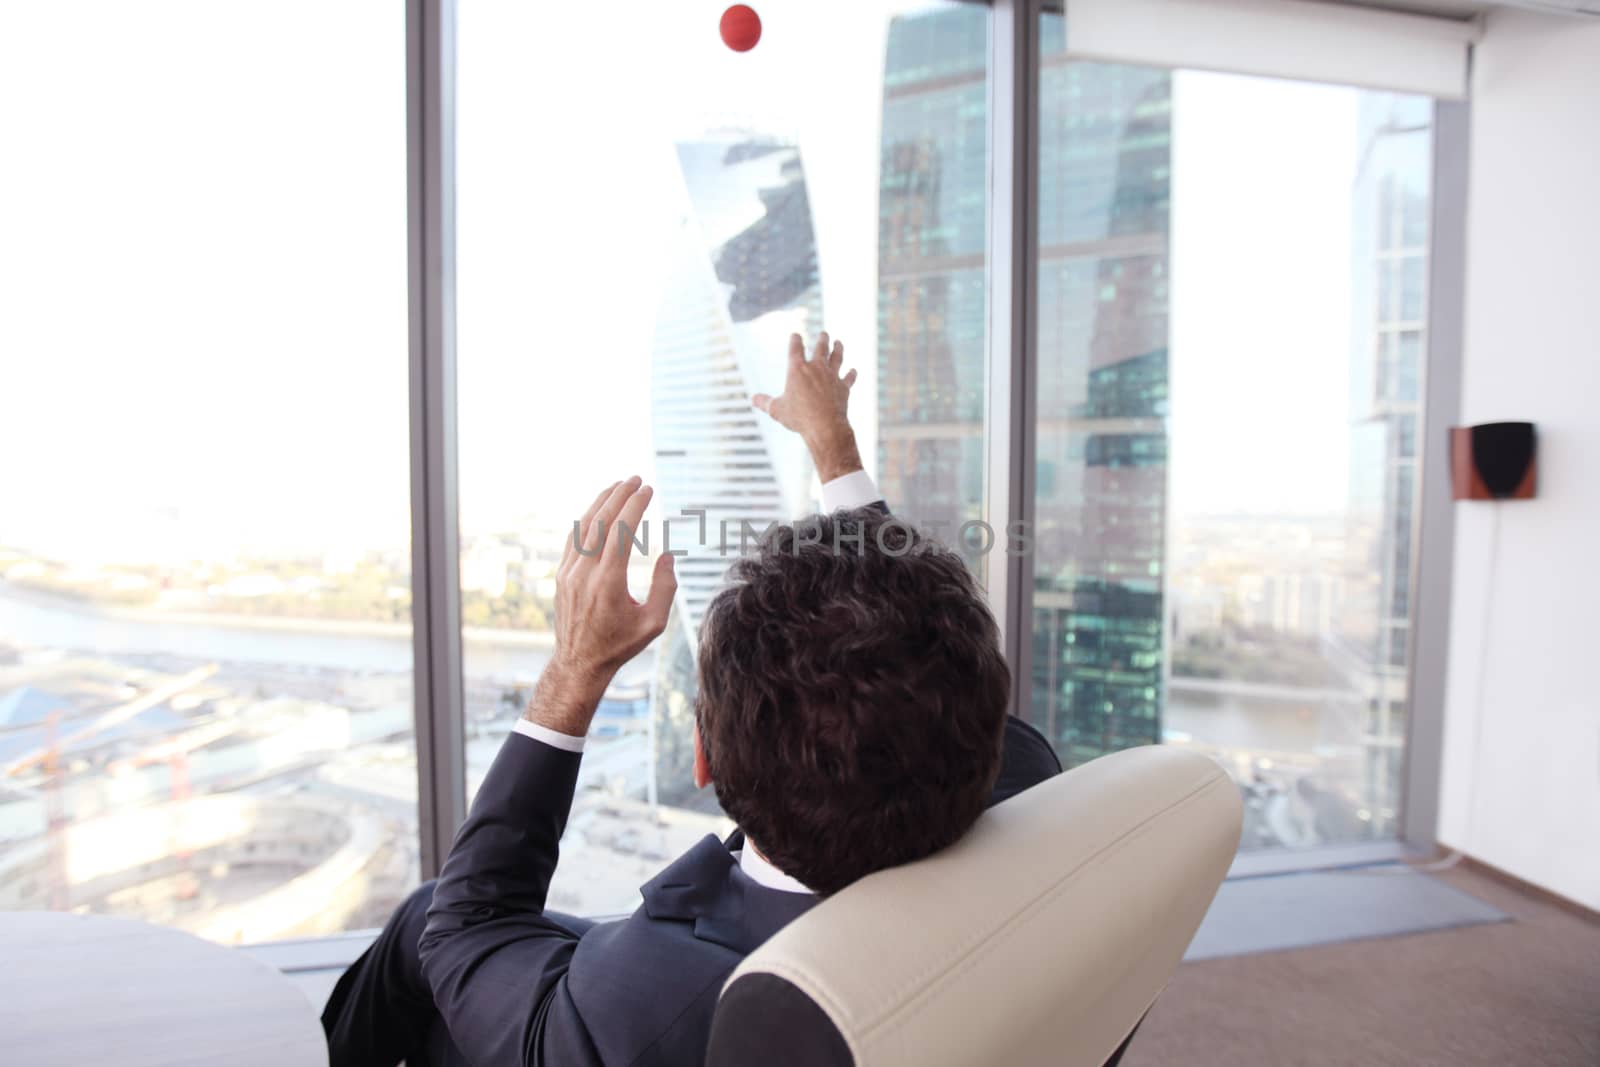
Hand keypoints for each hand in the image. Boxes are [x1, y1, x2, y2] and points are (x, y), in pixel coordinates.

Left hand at [529, 477, 676, 735]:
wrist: (580, 663)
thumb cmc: (620, 645)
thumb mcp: (654, 623)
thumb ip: (665, 588)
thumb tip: (667, 556)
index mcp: (609, 583)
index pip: (622, 532)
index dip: (635, 506)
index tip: (648, 490)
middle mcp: (585, 574)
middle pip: (601, 522)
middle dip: (619, 496)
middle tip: (636, 479)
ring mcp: (569, 573)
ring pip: (584, 527)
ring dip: (601, 503)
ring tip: (617, 486)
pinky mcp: (561, 576)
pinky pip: (573, 540)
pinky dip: (586, 520)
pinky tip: (598, 510)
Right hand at [751, 332, 863, 481]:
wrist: (824, 426)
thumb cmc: (798, 418)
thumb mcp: (776, 410)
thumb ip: (765, 402)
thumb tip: (753, 399)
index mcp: (797, 369)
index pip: (795, 348)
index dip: (795, 339)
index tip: (796, 334)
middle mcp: (816, 368)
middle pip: (821, 348)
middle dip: (822, 339)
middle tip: (824, 334)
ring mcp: (832, 376)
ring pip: (837, 357)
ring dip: (838, 349)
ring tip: (839, 343)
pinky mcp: (843, 387)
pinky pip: (849, 378)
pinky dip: (851, 374)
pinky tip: (853, 371)